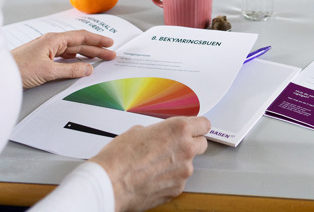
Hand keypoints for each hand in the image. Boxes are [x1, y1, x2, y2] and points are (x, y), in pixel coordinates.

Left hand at [11, 31, 116, 88]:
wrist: (0, 75)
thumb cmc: (18, 68)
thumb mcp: (48, 71)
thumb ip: (70, 70)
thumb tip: (88, 69)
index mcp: (53, 39)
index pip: (81, 36)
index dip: (97, 39)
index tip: (110, 43)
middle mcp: (51, 42)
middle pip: (78, 44)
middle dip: (96, 48)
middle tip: (110, 55)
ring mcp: (46, 49)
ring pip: (71, 50)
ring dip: (86, 54)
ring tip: (99, 59)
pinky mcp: (42, 58)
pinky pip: (64, 56)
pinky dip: (75, 60)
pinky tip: (80, 64)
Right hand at [90, 116, 210, 211]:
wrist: (110, 183)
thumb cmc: (120, 157)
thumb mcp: (138, 131)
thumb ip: (158, 132)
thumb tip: (159, 136)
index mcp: (179, 130)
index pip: (204, 124)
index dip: (198, 126)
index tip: (195, 128)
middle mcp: (186, 150)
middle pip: (201, 144)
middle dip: (191, 144)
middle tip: (174, 146)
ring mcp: (183, 172)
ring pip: (188, 164)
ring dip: (177, 163)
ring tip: (155, 165)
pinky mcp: (177, 189)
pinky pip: (178, 180)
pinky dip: (169, 178)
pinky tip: (153, 177)